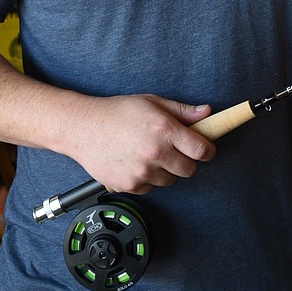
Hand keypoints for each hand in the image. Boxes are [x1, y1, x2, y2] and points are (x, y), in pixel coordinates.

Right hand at [66, 94, 215, 194]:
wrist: (84, 127)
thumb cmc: (117, 112)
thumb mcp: (152, 102)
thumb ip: (182, 110)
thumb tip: (206, 113)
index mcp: (165, 130)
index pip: (202, 150)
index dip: (208, 150)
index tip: (205, 149)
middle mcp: (155, 153)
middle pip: (189, 170)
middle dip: (187, 161)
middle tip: (175, 150)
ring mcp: (142, 172)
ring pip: (169, 180)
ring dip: (165, 170)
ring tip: (150, 153)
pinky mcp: (129, 185)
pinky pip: (150, 188)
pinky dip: (148, 179)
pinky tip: (136, 162)